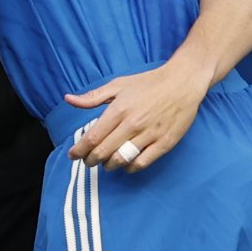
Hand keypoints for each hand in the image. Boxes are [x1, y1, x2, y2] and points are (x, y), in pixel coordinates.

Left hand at [63, 58, 210, 170]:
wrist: (182, 82)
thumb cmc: (149, 83)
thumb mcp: (118, 85)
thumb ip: (92, 97)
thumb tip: (68, 100)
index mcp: (119, 109)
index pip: (92, 137)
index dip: (79, 150)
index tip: (73, 155)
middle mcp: (132, 124)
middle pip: (103, 152)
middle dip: (90, 161)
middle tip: (87, 161)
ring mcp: (149, 135)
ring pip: (121, 160)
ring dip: (109, 166)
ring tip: (106, 163)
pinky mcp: (164, 143)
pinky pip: (142, 163)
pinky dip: (130, 168)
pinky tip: (126, 165)